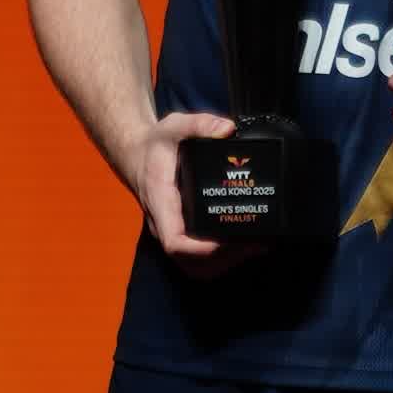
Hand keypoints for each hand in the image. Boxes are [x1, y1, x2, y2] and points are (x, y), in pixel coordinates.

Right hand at [127, 109, 254, 274]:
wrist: (137, 154)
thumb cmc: (155, 144)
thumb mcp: (174, 126)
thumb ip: (200, 124)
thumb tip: (227, 129)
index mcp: (162, 204)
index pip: (175, 243)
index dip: (201, 251)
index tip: (226, 242)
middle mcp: (165, 225)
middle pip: (190, 263)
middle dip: (223, 260)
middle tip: (255, 243)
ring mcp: (172, 231)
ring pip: (194, 267)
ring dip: (224, 264)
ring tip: (254, 246)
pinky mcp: (181, 232)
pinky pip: (197, 260)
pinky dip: (220, 260)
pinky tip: (242, 246)